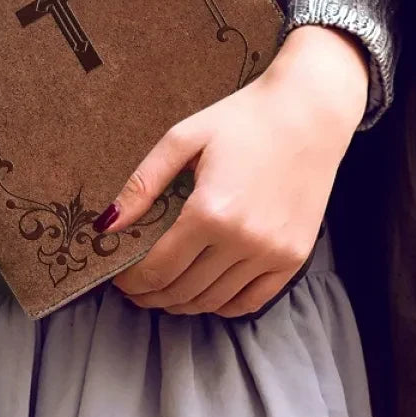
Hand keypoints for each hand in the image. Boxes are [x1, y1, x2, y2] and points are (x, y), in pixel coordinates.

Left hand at [105, 25, 369, 316]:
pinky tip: (205, 295)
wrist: (309, 112)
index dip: (132, 281)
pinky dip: (223, 305)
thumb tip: (106, 225)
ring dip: (183, 303)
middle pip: (183, 290)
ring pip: (214, 300)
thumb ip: (142, 184)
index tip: (118, 279)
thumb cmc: (242, 120)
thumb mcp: (183, 139)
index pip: (158, 268)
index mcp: (209, 211)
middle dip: (151, 295)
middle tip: (135, 290)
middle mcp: (242, 239)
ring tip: (164, 293)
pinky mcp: (294, 257)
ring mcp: (272, 252)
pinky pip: (252, 301)